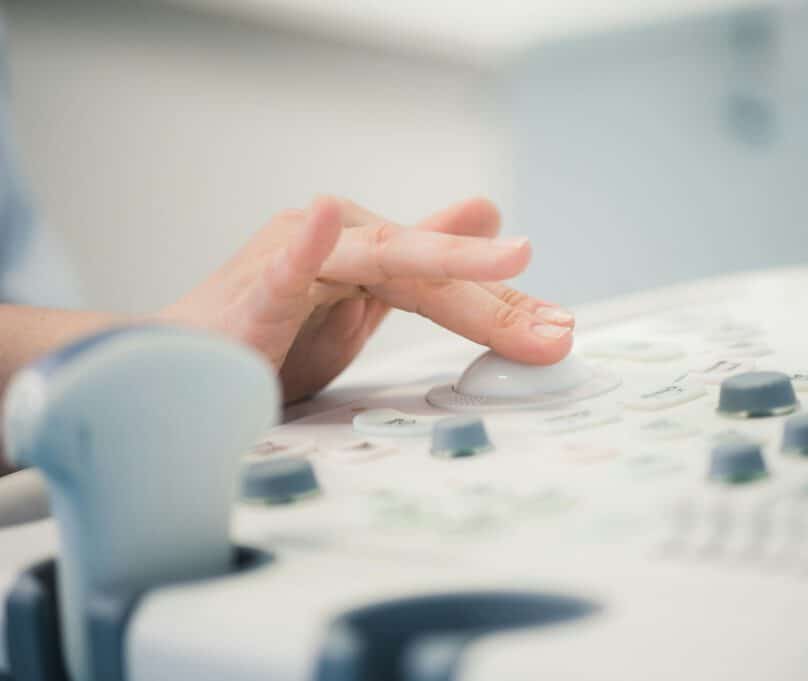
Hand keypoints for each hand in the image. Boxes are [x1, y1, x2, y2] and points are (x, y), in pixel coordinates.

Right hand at [159, 196, 574, 401]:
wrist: (182, 369)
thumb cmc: (271, 339)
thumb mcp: (365, 308)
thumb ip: (423, 270)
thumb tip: (487, 214)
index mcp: (369, 249)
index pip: (448, 278)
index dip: (504, 307)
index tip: (556, 333)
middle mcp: (341, 241)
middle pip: (429, 269)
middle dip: (496, 304)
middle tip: (553, 330)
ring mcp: (295, 257)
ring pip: (382, 258)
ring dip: (445, 258)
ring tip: (507, 255)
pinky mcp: (254, 291)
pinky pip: (283, 270)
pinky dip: (303, 249)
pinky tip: (321, 218)